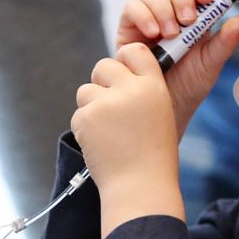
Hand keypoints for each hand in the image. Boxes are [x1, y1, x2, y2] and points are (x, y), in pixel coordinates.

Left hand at [71, 43, 184, 236]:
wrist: (140, 187)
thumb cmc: (153, 156)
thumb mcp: (159, 115)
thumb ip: (140, 93)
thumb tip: (116, 78)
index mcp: (154, 86)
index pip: (134, 52)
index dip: (124, 62)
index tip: (123, 76)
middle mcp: (130, 89)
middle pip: (103, 66)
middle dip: (102, 83)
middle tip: (110, 108)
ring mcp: (106, 102)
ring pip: (86, 90)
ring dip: (92, 107)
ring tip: (109, 132)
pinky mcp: (86, 117)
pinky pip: (79, 114)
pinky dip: (85, 128)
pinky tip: (101, 144)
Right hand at [115, 0, 238, 132]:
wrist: (163, 107)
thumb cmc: (188, 86)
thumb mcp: (210, 64)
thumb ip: (225, 41)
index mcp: (193, 16)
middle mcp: (170, 12)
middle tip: (188, 20)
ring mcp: (148, 18)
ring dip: (163, 8)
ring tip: (170, 34)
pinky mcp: (128, 28)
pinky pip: (132, 8)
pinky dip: (143, 15)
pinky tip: (153, 34)